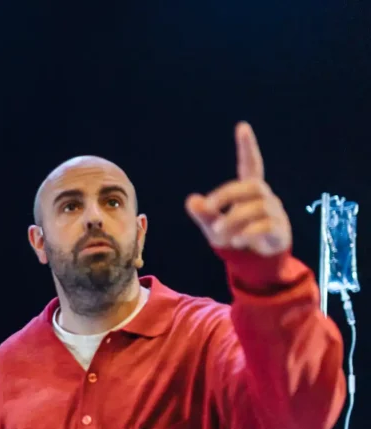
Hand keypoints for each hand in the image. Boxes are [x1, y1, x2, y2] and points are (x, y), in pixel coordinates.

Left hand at [185, 122, 291, 256]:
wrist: (254, 259)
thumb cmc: (233, 235)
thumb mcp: (213, 226)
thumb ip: (203, 214)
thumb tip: (192, 200)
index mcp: (247, 191)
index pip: (250, 164)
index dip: (247, 147)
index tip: (242, 127)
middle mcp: (264, 197)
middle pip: (251, 186)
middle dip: (227, 195)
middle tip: (208, 207)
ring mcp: (274, 213)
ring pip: (256, 208)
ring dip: (233, 219)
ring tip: (218, 231)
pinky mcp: (279, 230)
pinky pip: (266, 226)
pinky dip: (249, 233)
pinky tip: (237, 240)